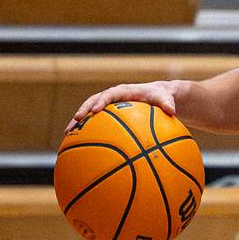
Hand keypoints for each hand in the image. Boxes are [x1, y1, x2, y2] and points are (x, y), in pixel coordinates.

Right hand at [63, 80, 181, 136]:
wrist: (160, 97)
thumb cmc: (162, 97)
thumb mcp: (166, 98)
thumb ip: (167, 102)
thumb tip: (172, 110)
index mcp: (122, 92)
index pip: (108, 95)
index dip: (100, 102)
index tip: (94, 111)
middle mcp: (112, 98)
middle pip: (91, 103)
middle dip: (81, 113)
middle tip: (72, 125)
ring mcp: (108, 107)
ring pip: (89, 114)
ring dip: (77, 124)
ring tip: (66, 136)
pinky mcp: (109, 116)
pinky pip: (96, 124)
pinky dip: (87, 133)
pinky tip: (81, 147)